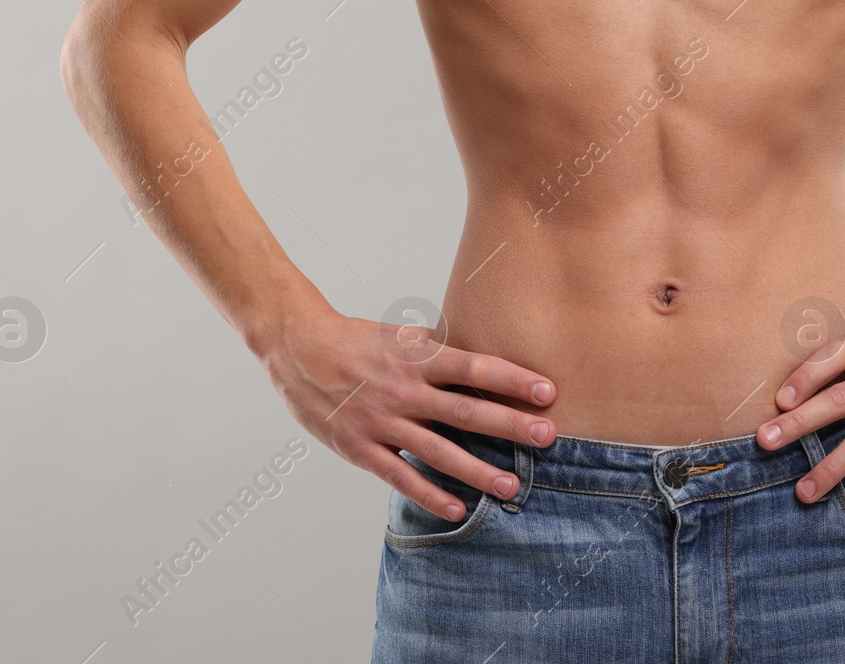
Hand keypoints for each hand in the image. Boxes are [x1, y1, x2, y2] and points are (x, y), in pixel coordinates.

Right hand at [253, 297, 557, 522]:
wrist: (297, 347)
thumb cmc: (357, 340)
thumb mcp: (400, 336)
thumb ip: (439, 352)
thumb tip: (484, 358)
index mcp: (416, 357)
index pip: (474, 367)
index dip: (511, 379)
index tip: (547, 390)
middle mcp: (403, 390)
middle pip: (465, 410)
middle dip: (509, 424)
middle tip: (547, 436)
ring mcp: (381, 421)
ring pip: (437, 451)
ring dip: (477, 470)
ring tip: (511, 485)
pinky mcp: (359, 447)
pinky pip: (400, 475)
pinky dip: (429, 494)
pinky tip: (458, 508)